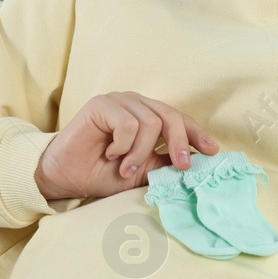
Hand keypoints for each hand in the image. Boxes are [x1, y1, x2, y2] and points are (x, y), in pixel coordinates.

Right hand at [35, 91, 216, 201]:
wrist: (66, 177)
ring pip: (150, 123)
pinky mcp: (101, 103)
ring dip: (140, 153)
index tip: (211, 151)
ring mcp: (118, 101)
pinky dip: (123, 145)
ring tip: (125, 168)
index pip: (178, 119)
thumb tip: (197, 161)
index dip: (196, 134)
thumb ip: (165, 163)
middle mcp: (135, 104)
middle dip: (179, 143)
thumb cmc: (102, 174)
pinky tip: (111, 154)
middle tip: (181, 167)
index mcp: (147, 116)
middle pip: (170, 116)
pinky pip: (128, 123)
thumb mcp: (143, 172)